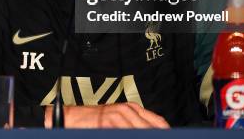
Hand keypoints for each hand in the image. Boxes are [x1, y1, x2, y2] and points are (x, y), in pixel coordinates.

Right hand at [44, 102, 169, 128]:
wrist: (73, 118)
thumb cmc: (95, 122)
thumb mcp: (119, 122)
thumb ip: (135, 125)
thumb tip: (153, 131)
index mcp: (133, 108)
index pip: (159, 123)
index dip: (165, 131)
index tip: (170, 135)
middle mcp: (128, 110)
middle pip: (151, 128)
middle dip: (154, 135)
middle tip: (158, 138)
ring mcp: (118, 116)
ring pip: (139, 130)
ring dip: (141, 135)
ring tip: (133, 136)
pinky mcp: (108, 123)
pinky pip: (124, 133)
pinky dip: (127, 134)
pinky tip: (123, 135)